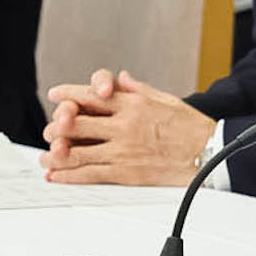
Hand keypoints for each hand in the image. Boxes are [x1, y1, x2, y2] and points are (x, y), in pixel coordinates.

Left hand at [40, 67, 215, 184]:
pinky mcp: (126, 171)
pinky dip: (69, 176)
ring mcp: (122, 149)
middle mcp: (124, 125)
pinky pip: (90, 174)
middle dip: (57, 127)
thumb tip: (121, 78)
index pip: (91, 95)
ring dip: (56, 156)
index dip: (68, 94)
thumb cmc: (192, 127)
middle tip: (48, 132)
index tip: (55, 95)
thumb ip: (138, 89)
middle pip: (77, 123)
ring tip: (46, 159)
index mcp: (133, 104)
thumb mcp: (165, 99)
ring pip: (77, 151)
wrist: (210, 151)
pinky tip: (58, 177)